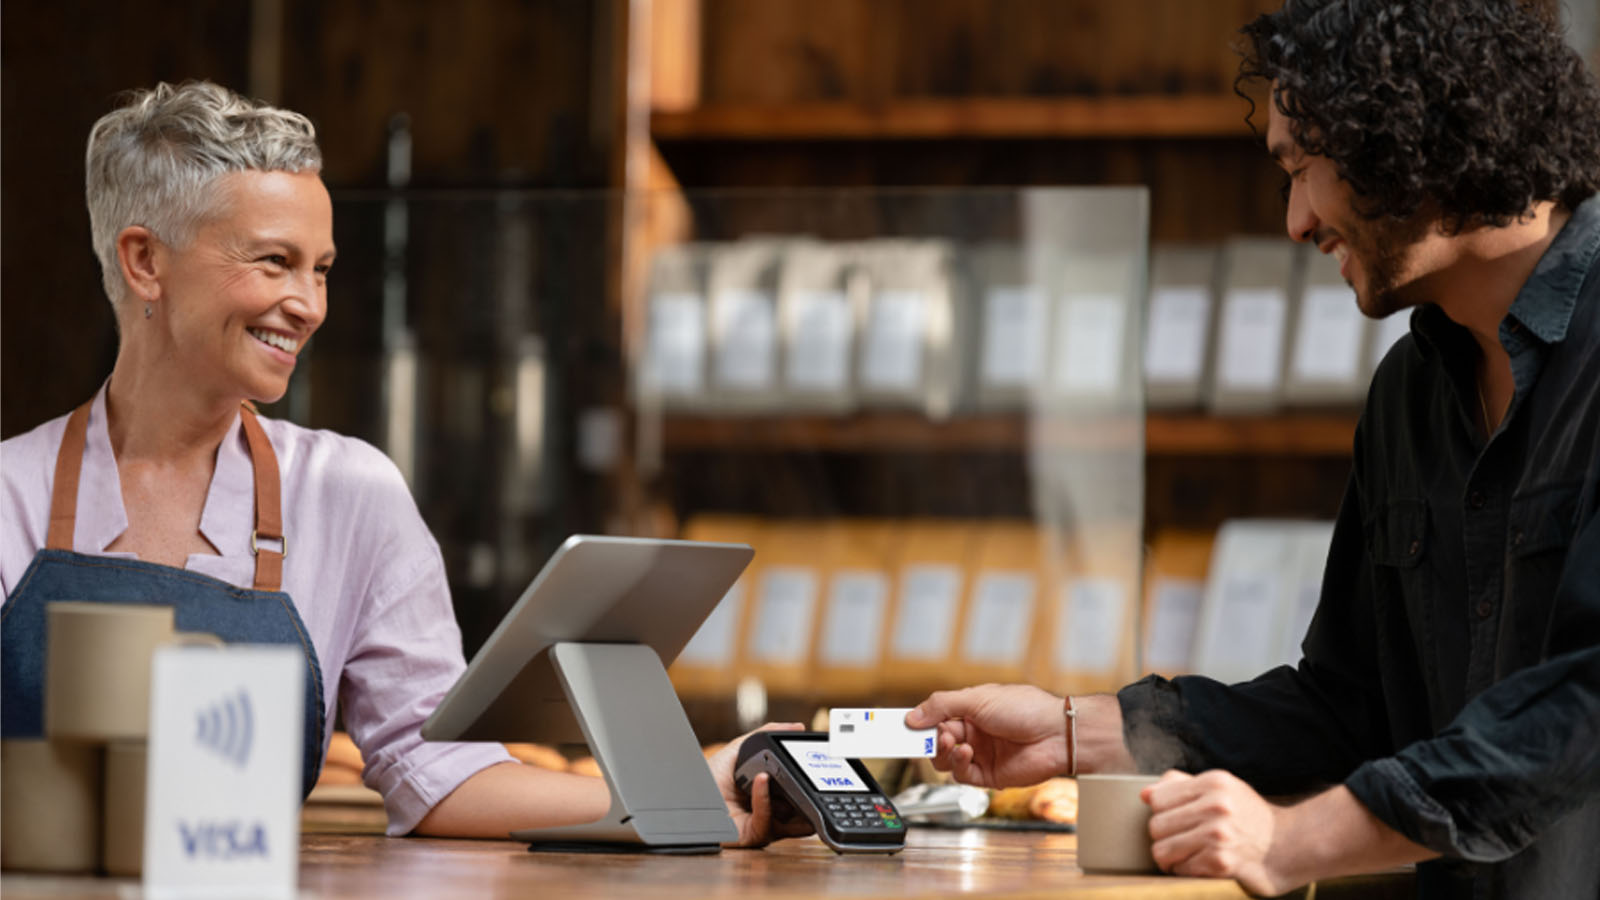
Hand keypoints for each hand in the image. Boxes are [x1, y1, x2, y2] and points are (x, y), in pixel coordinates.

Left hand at [706, 723, 815, 847]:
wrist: (688, 796)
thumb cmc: (709, 777)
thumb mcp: (738, 748)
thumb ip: (765, 735)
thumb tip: (797, 727)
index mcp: (769, 790)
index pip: (796, 786)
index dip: (805, 777)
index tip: (814, 762)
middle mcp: (770, 809)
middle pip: (799, 803)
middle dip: (805, 791)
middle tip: (809, 774)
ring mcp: (766, 824)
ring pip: (792, 818)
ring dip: (795, 802)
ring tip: (796, 784)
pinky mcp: (756, 835)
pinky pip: (767, 820)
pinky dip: (765, 799)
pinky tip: (761, 780)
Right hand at [904, 684, 1068, 787]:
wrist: (1055, 734)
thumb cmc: (1025, 708)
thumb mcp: (977, 698)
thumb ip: (942, 706)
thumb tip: (913, 716)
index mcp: (971, 710)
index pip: (937, 716)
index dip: (919, 721)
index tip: (900, 725)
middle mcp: (975, 732)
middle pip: (937, 740)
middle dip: (928, 738)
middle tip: (920, 737)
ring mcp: (981, 754)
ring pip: (946, 760)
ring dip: (942, 752)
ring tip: (949, 742)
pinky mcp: (989, 775)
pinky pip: (962, 775)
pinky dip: (958, 764)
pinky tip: (966, 753)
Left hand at [1143, 770, 1294, 896]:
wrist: (1292, 846)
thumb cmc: (1250, 817)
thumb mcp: (1223, 789)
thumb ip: (1182, 786)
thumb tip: (1145, 794)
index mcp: (1213, 782)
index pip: (1157, 799)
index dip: (1161, 813)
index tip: (1175, 821)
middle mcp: (1215, 806)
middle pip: (1156, 826)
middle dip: (1164, 838)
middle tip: (1180, 841)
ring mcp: (1218, 835)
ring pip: (1162, 850)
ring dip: (1171, 858)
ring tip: (1186, 856)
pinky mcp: (1221, 863)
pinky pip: (1180, 870)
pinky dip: (1187, 871)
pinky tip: (1203, 866)